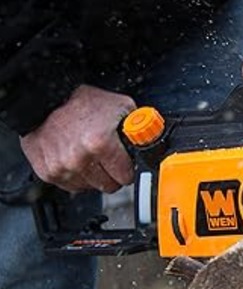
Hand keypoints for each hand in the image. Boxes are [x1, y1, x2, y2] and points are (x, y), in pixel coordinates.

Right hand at [21, 85, 135, 192]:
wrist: (44, 101)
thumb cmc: (80, 103)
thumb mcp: (119, 106)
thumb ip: (139, 126)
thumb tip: (152, 138)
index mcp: (100, 144)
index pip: (125, 176)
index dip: (127, 168)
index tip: (124, 162)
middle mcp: (80, 159)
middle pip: (110, 186)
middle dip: (112, 174)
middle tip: (107, 158)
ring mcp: (62, 168)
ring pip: (91, 188)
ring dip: (93, 175)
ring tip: (89, 155)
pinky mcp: (48, 172)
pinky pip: (71, 186)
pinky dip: (76, 175)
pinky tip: (75, 159)